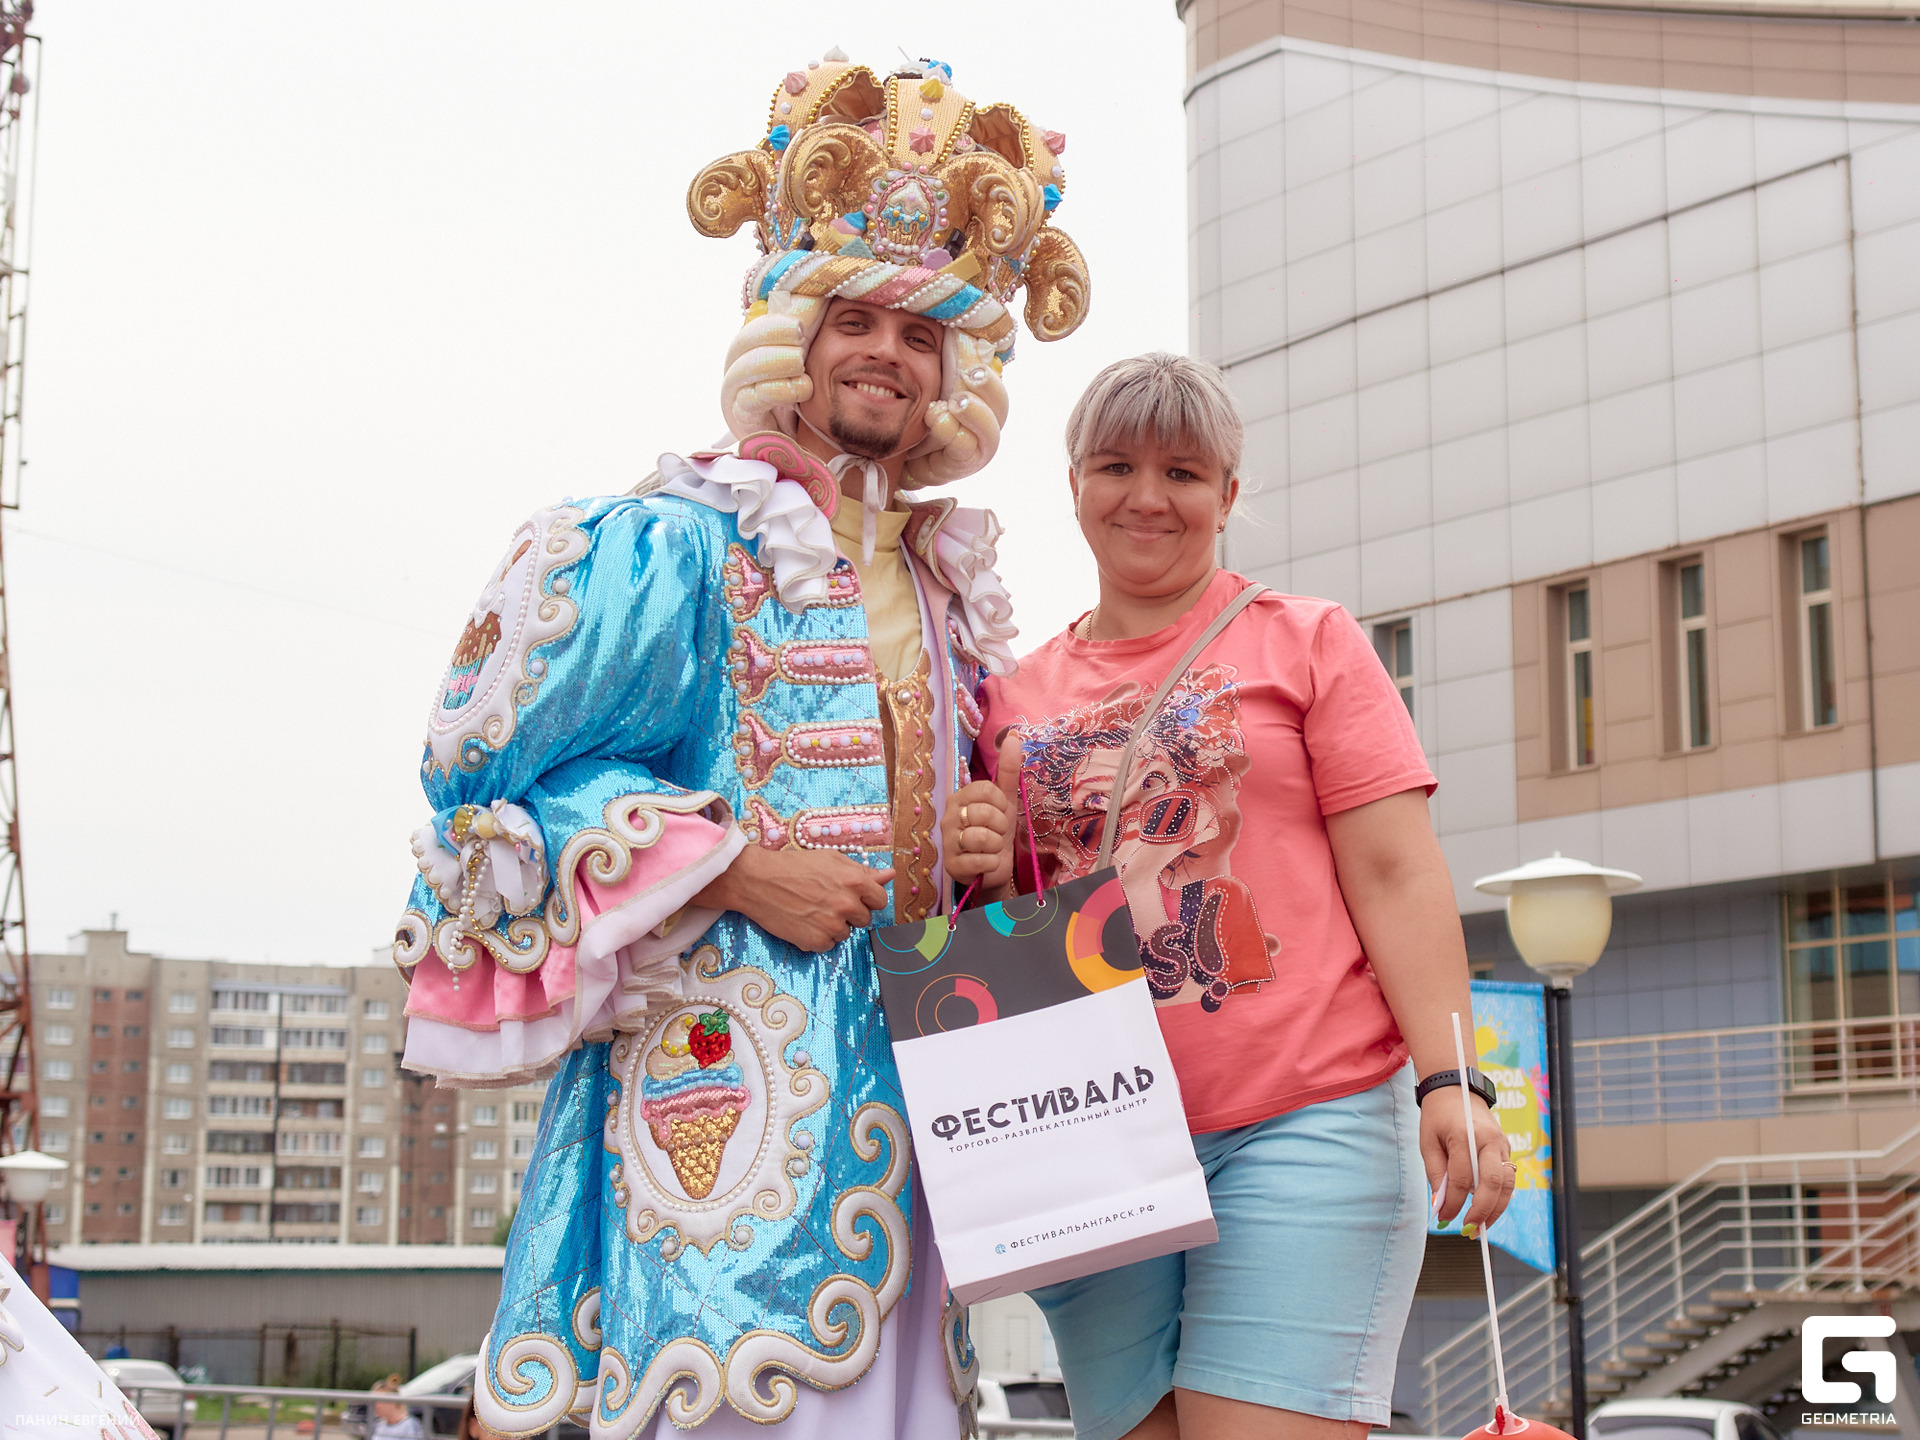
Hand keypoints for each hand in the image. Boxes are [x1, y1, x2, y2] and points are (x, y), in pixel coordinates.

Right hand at [693, 844, 893, 951]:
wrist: (757, 880)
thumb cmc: (794, 866)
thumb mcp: (831, 860)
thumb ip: (863, 871)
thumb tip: (889, 875)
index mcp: (854, 882)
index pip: (880, 901)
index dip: (867, 899)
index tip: (855, 897)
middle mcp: (846, 905)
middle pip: (864, 920)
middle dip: (851, 913)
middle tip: (827, 901)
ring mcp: (831, 925)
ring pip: (845, 934)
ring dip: (834, 925)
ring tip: (812, 909)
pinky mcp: (814, 941)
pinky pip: (827, 945)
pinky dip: (818, 936)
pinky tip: (803, 921)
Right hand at [941, 732, 1021, 889]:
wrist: (993, 867)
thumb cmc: (996, 831)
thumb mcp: (1006, 800)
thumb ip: (1008, 770)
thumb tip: (1013, 735)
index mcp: (960, 797)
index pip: (986, 789)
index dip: (1001, 803)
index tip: (1000, 812)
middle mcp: (948, 816)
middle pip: (984, 813)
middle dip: (1000, 826)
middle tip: (996, 832)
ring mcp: (947, 841)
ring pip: (981, 837)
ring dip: (996, 845)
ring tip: (991, 847)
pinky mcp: (952, 865)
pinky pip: (980, 860)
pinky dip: (991, 863)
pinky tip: (987, 862)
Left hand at [1421, 1086, 1513, 1233]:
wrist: (1457, 1089)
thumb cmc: (1438, 1116)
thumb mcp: (1427, 1142)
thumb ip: (1436, 1174)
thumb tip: (1441, 1205)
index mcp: (1465, 1135)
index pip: (1462, 1179)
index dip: (1453, 1203)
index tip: (1443, 1219)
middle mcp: (1489, 1140)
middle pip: (1492, 1184)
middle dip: (1482, 1212)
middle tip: (1469, 1230)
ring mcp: (1502, 1144)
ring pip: (1507, 1185)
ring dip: (1496, 1210)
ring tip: (1481, 1227)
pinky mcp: (1507, 1149)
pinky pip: (1508, 1179)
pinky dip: (1500, 1198)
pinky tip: (1488, 1210)